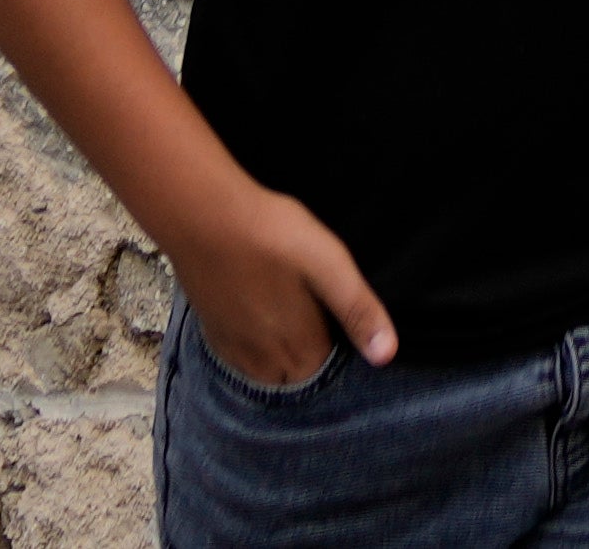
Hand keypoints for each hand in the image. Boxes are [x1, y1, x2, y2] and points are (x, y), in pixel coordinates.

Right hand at [172, 191, 398, 388]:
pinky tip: (258, 308)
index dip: (339, 341)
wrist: (201, 216)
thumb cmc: (270, 234)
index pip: (331, 369)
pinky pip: (243, 357)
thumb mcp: (329, 264)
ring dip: (283, 350)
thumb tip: (387, 355)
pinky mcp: (213, 336)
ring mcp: (235, 354)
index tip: (334, 310)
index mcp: (299, 351)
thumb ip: (358, 310)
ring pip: (270, 370)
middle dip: (311, 351)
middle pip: (300, 373)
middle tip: (311, 303)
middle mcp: (265, 365)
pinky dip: (255, 344)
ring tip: (286, 306)